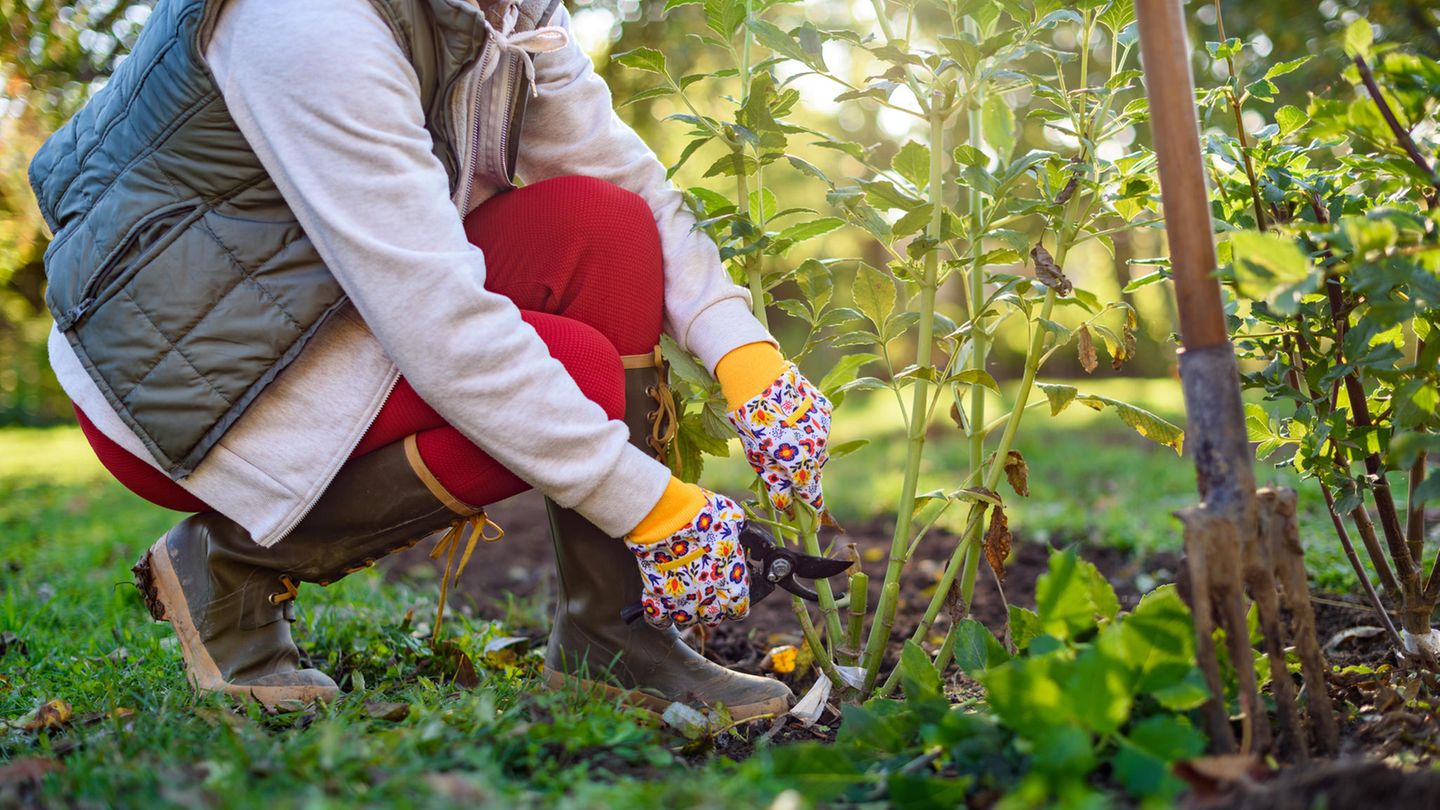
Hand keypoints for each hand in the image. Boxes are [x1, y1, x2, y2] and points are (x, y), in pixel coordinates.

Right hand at [625, 490, 750, 628]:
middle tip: (703, 591)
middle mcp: (711, 599)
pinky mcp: (659, 597)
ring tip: (681, 595)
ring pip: (686, 622)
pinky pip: (658, 619)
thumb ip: (736, 528)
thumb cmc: (703, 515)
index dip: (734, 603)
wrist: (670, 517)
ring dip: (685, 611)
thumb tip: (736, 524)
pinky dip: (658, 615)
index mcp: (734, 584)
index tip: (728, 593)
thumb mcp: (731, 518)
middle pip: (713, 618)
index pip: (739, 610)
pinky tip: (659, 604)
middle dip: (709, 607)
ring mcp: (684, 601)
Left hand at [727, 362, 831, 513]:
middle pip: (814, 471)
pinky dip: (808, 432)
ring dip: (805, 452)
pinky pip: (819, 430)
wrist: (757, 374)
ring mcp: (824, 426)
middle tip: (788, 472)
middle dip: (803, 477)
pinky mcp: (825, 408)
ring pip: (817, 449)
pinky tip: (790, 422)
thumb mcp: (756, 455)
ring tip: (783, 439)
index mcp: (799, 461)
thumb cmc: (750, 418)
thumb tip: (785, 505)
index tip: (814, 525)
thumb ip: (774, 482)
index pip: (811, 494)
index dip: (812, 510)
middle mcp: (818, 446)